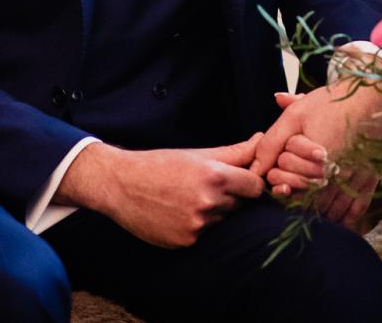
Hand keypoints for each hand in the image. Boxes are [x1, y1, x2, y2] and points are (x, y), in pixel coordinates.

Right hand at [58, 135, 263, 247]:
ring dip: (212, 211)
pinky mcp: (186, 241)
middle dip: (229, 196)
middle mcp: (208, 203)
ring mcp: (197, 225)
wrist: (120, 185)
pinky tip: (177, 212)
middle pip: (239, 204)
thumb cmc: (160, 165)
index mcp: (214, 176)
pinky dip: (196, 225)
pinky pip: (204, 234)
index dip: (249, 183)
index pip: (255, 187)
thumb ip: (234, 152)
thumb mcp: (197, 154)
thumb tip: (260, 140)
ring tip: (186, 197)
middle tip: (203, 186)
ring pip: (221, 220)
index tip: (240, 179)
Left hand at [251, 86, 381, 228]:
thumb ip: (272, 142)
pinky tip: (335, 215)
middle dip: (299, 200)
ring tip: (311, 202)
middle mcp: (337, 176)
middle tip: (293, 190)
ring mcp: (355, 181)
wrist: (371, 96)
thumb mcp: (295, 115)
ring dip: (320, 213)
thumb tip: (253, 167)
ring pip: (332, 212)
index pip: (292, 191)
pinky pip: (355, 211)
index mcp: (316, 162)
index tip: (280, 179)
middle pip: (311, 204)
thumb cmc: (331, 103)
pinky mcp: (370, 181)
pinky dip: (344, 218)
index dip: (282, 186)